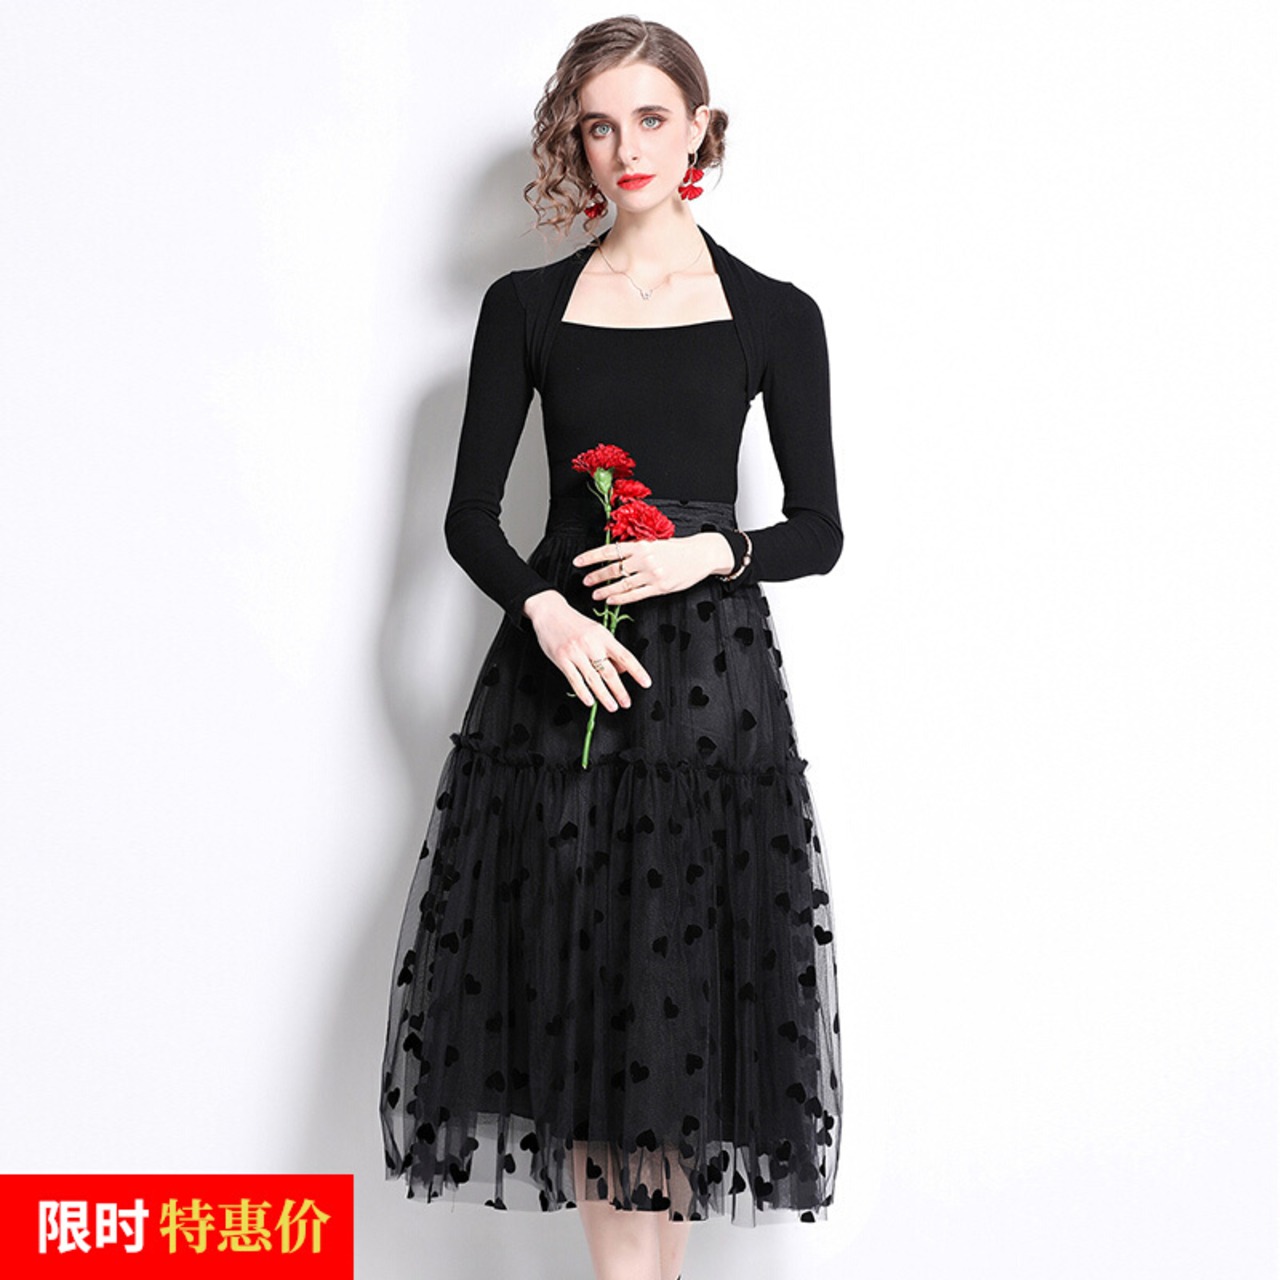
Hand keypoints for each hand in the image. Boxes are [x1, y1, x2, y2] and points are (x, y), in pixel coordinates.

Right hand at [522, 590, 652, 711]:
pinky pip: (574, 680)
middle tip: (626, 703)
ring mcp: (575, 652)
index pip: (625, 656)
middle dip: (619, 690)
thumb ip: (609, 650)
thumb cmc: (575, 623)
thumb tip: (623, 670)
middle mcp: (591, 644)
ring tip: (612, 706)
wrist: (550, 612)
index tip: (646, 683)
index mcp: (603, 636)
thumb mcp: (597, 631)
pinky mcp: (561, 659)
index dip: (637, 671)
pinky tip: (590, 701)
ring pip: (593, 679)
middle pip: (609, 671)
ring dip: (604, 696)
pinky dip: (583, 692)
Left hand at [572, 531, 733, 606]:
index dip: (591, 556)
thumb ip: (637, 550)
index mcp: (641, 545)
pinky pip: (635, 595)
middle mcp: (644, 559)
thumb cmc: (678, 549)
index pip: (610, 550)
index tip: (578, 561)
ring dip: (606, 590)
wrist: (701, 554)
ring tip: (594, 594)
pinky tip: (611, 601)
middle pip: (613, 569)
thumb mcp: (655, 543)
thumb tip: (615, 554)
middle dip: (596, 575)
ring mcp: (652, 574)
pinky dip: (621, 599)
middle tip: (585, 581)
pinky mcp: (660, 587)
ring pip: (622, 584)